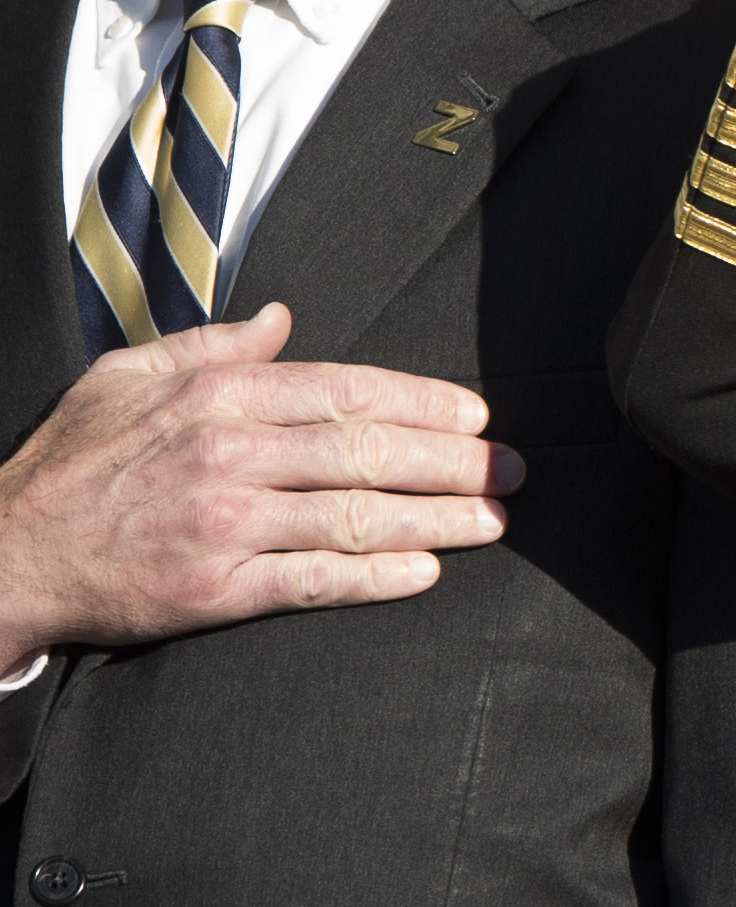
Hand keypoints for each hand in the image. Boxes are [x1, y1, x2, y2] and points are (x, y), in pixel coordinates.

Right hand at [0, 304, 512, 669]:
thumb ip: (210, 346)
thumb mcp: (127, 377)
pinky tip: (426, 570)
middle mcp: (227, 454)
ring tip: (493, 520)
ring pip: (357, 515)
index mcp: (215, 396)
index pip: (346, 390)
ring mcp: (223, 524)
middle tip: (513, 470)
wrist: (8, 552)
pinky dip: (379, 575)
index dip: (424, 401)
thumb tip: (282, 317)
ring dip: (439, 518)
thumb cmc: (72, 462)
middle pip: (369, 450)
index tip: (476, 415)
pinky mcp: (215, 589)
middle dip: (455, 460)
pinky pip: (316, 580)